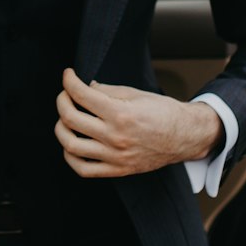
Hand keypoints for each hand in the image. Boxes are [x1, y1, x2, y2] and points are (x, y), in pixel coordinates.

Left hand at [55, 67, 222, 178]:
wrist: (184, 137)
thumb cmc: (163, 112)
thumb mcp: (136, 93)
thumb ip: (107, 90)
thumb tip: (86, 87)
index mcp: (121, 113)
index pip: (82, 94)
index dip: (69, 81)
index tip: (68, 75)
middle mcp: (116, 136)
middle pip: (71, 118)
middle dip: (61, 101)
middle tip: (65, 94)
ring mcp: (115, 156)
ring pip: (71, 145)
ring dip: (61, 128)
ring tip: (65, 118)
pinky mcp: (117, 170)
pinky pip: (83, 169)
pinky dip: (70, 157)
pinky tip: (71, 143)